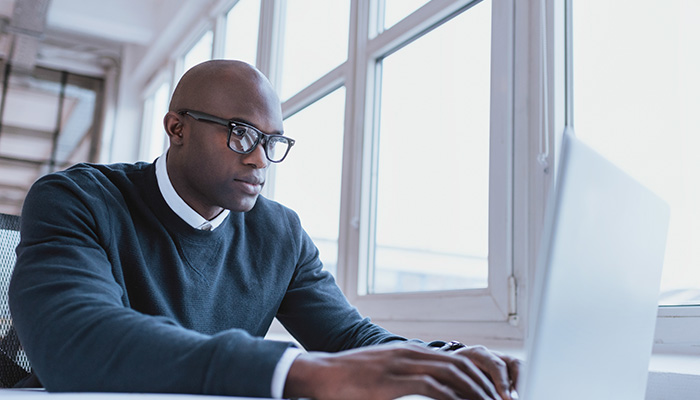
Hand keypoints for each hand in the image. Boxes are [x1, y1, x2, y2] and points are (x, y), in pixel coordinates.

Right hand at [284, 343, 508, 399]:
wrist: (320, 374)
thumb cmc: (349, 379)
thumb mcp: (383, 376)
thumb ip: (406, 381)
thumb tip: (430, 393)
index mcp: (411, 353)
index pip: (456, 361)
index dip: (479, 379)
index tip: (493, 396)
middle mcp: (411, 354)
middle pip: (461, 366)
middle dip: (485, 387)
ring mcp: (402, 364)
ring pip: (451, 375)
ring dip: (474, 393)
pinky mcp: (392, 380)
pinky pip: (430, 387)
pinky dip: (451, 399)